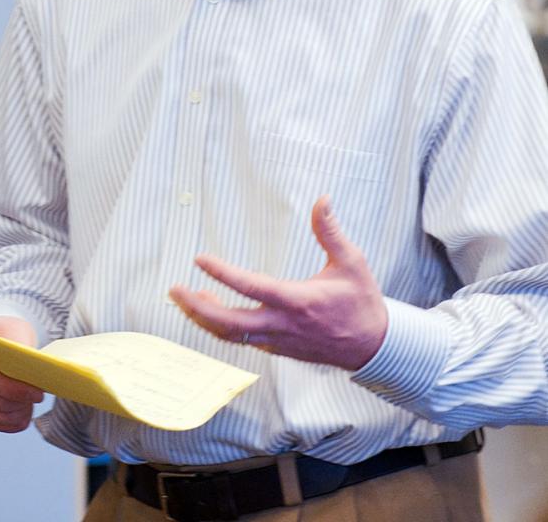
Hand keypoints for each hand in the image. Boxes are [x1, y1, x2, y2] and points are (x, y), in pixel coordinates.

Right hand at [0, 316, 43, 432]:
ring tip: (33, 403)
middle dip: (16, 402)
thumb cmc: (3, 333)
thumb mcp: (13, 328)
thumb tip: (30, 364)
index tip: (36, 391)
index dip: (12, 388)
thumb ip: (19, 343)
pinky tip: (24, 413)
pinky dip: (9, 422)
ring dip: (15, 413)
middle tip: (39, 397)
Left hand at [169, 197, 387, 370]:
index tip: (200, 259)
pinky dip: (221, 327)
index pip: (251, 287)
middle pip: (228, 324)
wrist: (374, 347)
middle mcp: (283, 325)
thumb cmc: (361, 303)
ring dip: (204, 318)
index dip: (222, 273)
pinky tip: (212, 311)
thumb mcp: (352, 262)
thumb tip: (322, 199)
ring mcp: (278, 341)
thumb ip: (331, 231)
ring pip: (231, 335)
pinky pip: (242, 340)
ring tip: (186, 299)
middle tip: (174, 289)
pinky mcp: (277, 349)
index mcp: (298, 302)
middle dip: (196, 308)